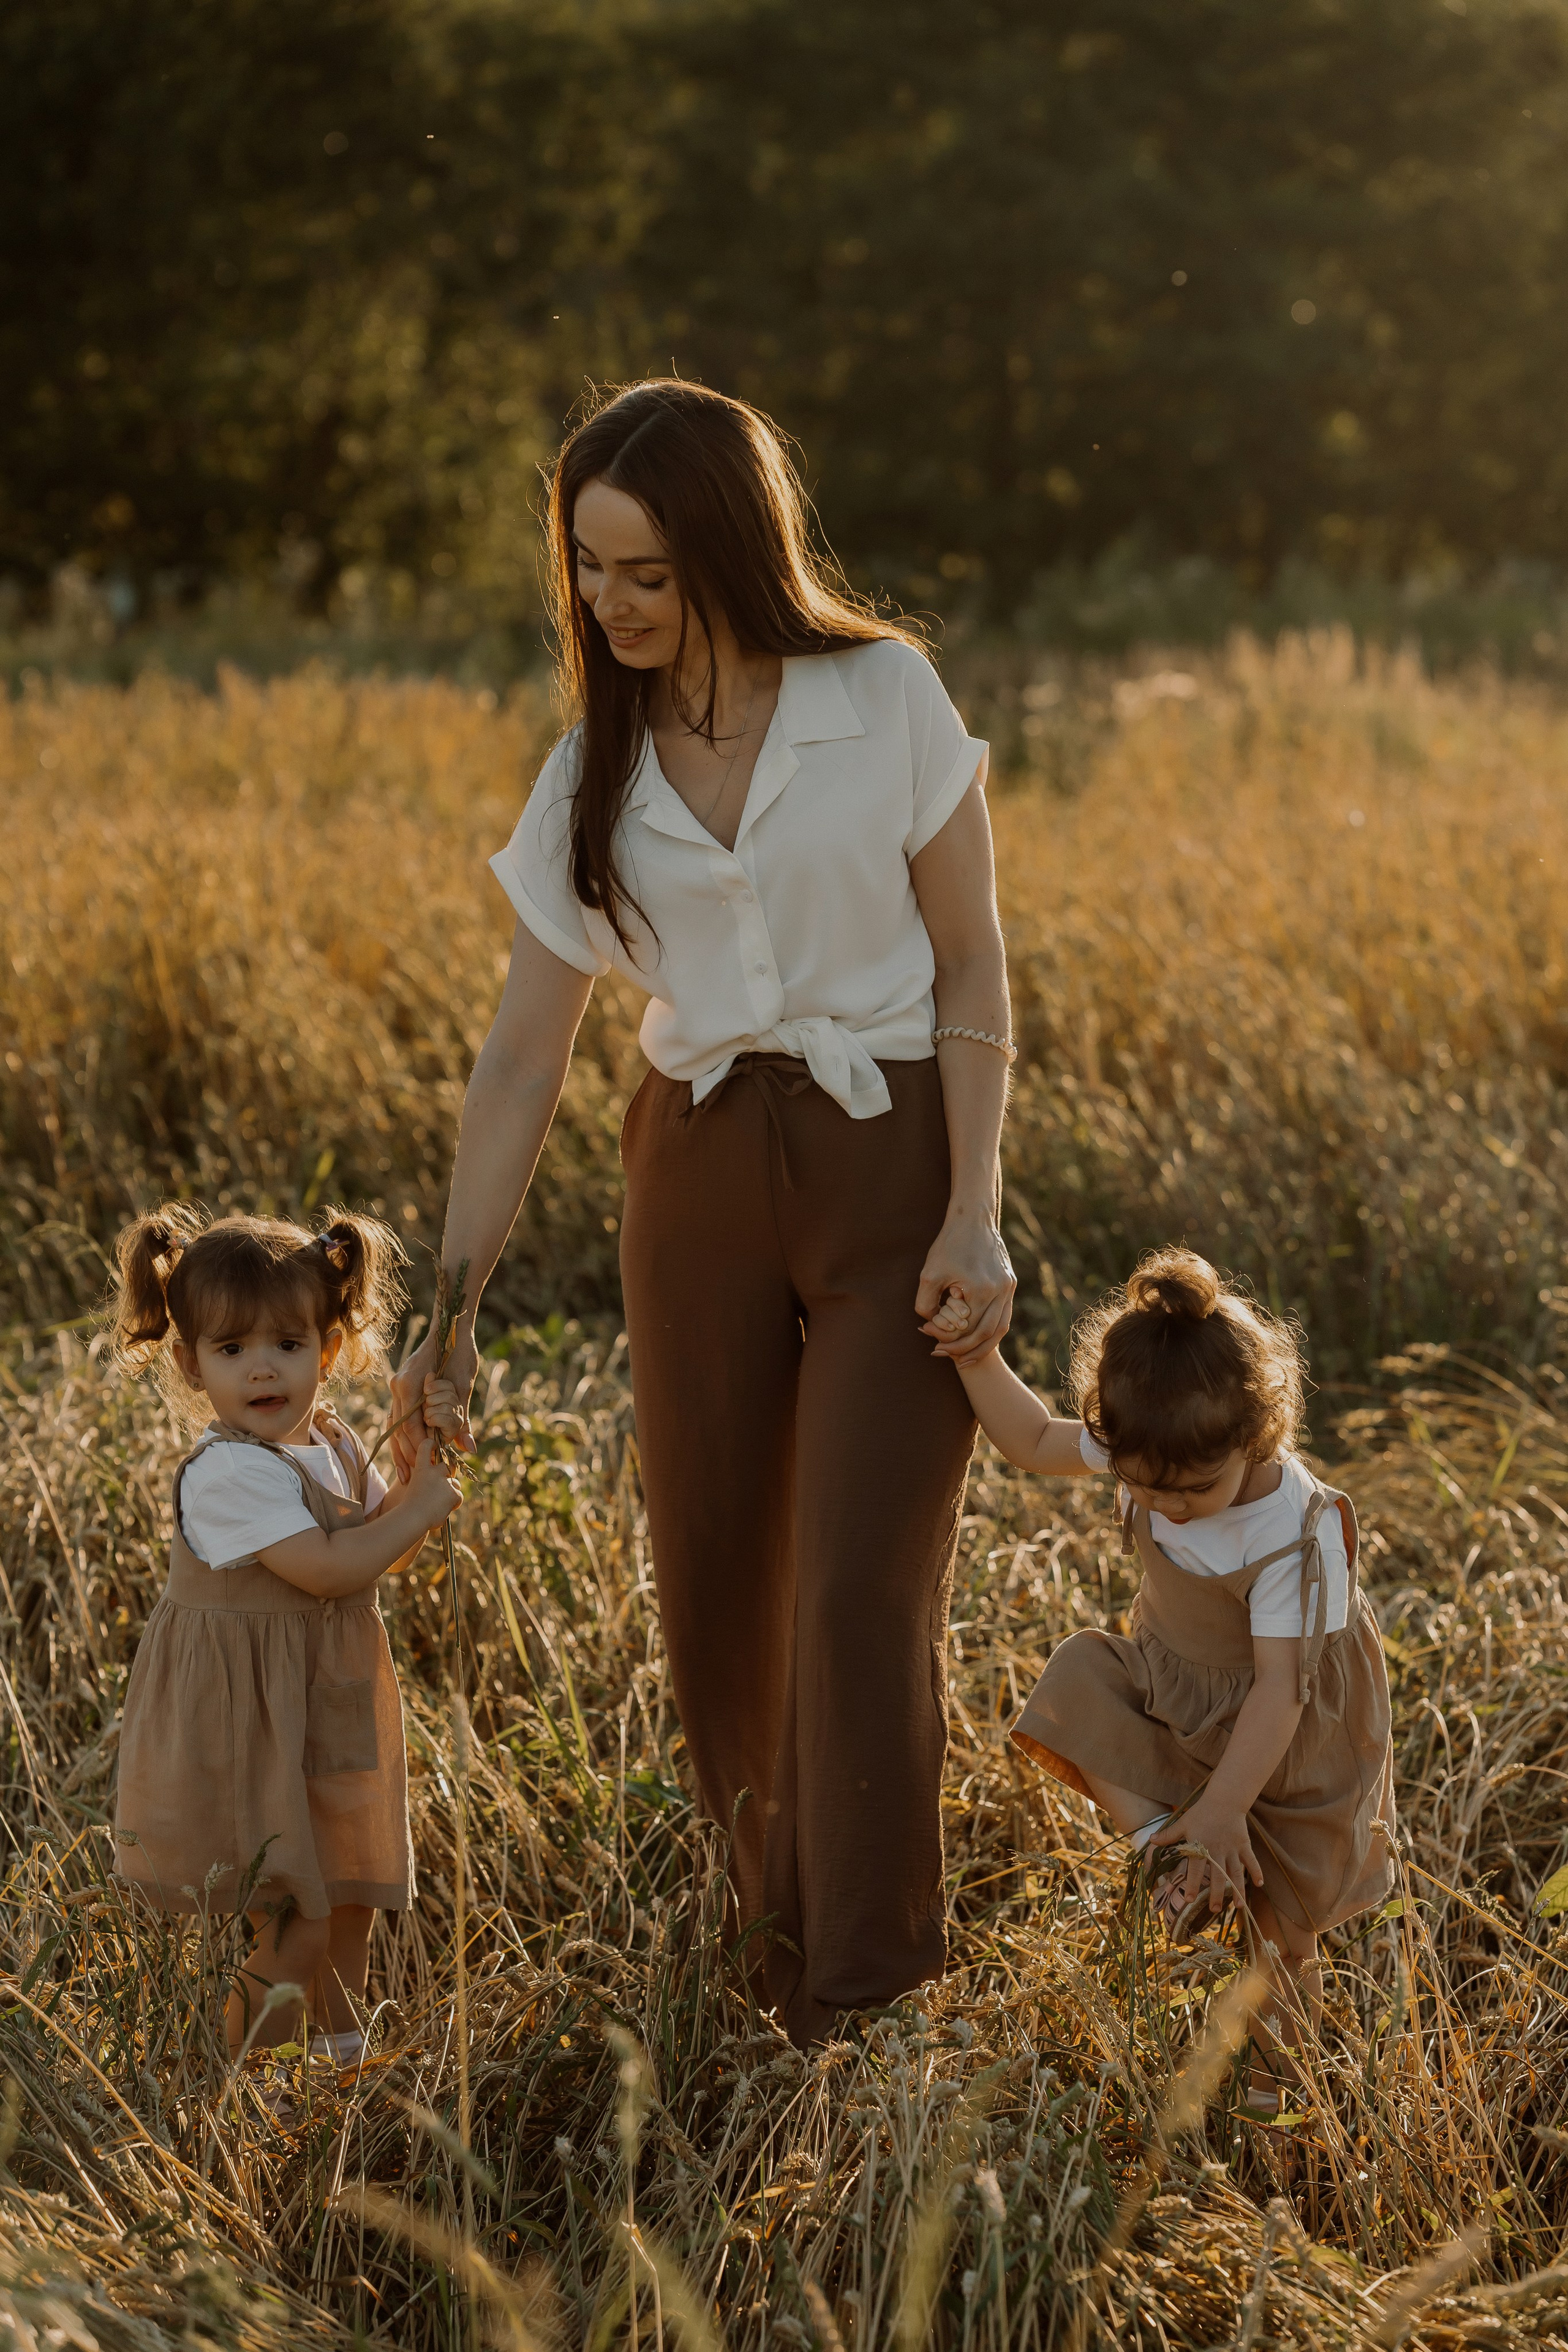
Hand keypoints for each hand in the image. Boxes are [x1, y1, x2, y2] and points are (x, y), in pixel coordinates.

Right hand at [390, 1319, 477, 1475]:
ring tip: (406, 1474)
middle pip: (396, 1430)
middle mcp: (398, 1386)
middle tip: (412, 1481)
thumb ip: (462, 1418)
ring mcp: (397, 1386)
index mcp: (410, 1384)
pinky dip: (403, 1435)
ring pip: (393, 1425)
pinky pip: (398, 1416)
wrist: (451, 1327)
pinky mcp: (401, 1386)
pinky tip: (408, 1451)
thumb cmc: (460, 1352)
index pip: (409, 1426)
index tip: (428, 1467)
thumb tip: (468, 1448)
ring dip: (400, 1449)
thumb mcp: (464, 1386)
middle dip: (405, 1456)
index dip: (418, 1449)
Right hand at [398, 1431, 462, 1530]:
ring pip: (455, 1484)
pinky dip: (453, 1504)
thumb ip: (424, 1480)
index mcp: (420, 1469)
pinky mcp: (453, 1492)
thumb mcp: (412, 1487)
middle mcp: (433, 1472)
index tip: (434, 1443)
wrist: (412, 1518)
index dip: (431, 1443)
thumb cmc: (409, 1506)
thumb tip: (436, 1482)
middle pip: (448, 1467)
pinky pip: (458, 1496)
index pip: (425, 1447)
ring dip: (450, 1492)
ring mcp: (444, 1482)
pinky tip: (443, 1510)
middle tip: (440, 1487)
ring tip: (437, 1504)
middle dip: (448, 1475)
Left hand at [915, 1210, 1014, 1367]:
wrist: (973, 1217)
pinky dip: (991, 1329)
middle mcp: (1001, 1291)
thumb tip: (930, 1325)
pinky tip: (976, 1334)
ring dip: (983, 1345)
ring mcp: (1009, 1287)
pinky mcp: (1010, 1283)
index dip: (950, 1342)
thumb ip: (926, 1304)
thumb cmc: (949, 1244)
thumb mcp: (929, 1274)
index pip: (967, 1329)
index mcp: (982, 1290)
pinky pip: (1004, 1315)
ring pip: (1000, 1328)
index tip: (933, 1345)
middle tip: (946, 1356)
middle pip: (986, 1335)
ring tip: (964, 1357)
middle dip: (966, 1350)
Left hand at [1148, 1801, 1261, 1931]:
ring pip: (1236, 1873)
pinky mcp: (1244, 1845)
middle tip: (1214, 1911)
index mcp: (1201, 1847)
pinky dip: (1257, 1872)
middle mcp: (1217, 1851)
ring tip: (1239, 1907)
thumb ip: (1169, 1835)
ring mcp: (1232, 1849)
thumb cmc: (1201, 1812)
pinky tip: (1260, 1885)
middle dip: (1217, 1895)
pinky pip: (1251, 1861)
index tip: (1188, 1901)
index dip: (1192, 1885)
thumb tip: (1151, 1841)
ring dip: (1238, 1890)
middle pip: (1217, 1877)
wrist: (1224, 1799)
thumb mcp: (1183, 1823)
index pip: (1195, 1870)